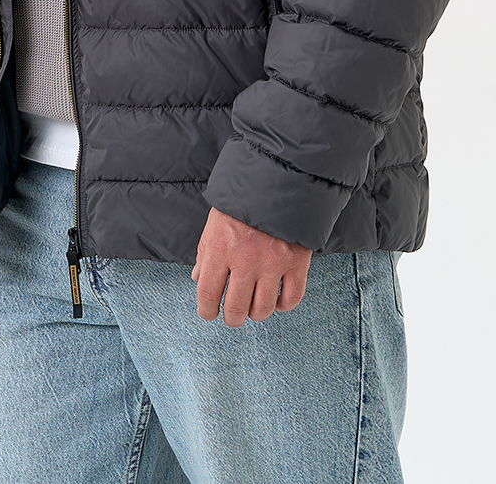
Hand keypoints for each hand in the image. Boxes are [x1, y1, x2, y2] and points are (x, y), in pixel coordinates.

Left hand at [191, 206, 312, 326]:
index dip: (206, 310)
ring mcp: (273, 262)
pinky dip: (283, 305)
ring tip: (254, 306)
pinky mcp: (296, 261)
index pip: (208, 294)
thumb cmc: (242, 200)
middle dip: (232, 318)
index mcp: (220, 248)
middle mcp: (246, 260)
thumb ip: (206, 252)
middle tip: (232, 316)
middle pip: (236, 309)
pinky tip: (276, 299)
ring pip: (263, 309)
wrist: (277, 177)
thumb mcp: (215, 222)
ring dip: (256, 313)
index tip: (209, 312)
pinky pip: (291, 298)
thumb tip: (198, 279)